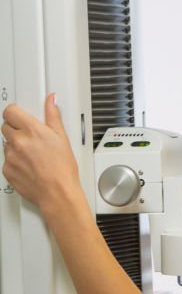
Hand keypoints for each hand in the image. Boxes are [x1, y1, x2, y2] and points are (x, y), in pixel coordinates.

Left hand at [2, 94, 79, 210]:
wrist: (56, 192)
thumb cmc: (62, 169)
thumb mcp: (63, 138)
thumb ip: (53, 116)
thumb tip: (51, 101)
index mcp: (32, 130)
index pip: (10, 111)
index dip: (15, 113)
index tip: (20, 116)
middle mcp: (18, 141)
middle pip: (6, 127)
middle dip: (16, 129)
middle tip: (31, 138)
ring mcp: (10, 156)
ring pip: (6, 144)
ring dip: (16, 146)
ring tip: (33, 155)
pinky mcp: (6, 169)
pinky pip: (6, 160)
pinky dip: (15, 161)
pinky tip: (29, 165)